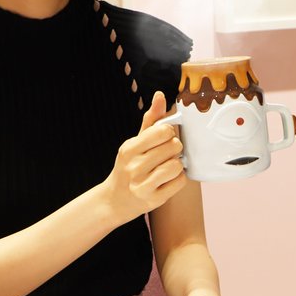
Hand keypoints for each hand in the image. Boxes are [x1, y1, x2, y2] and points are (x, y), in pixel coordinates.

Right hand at [101, 91, 185, 223]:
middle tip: (166, 155)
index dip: (169, 133)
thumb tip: (160, 96)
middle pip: (173, 147)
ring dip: (177, 165)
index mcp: (129, 149)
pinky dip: (178, 179)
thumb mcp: (135, 142)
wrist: (115, 200)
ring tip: (167, 167)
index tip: (164, 139)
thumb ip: (150, 120)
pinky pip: (179, 182)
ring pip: (177, 165)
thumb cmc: (130, 166)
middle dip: (175, 149)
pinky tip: (169, 179)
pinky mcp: (154, 200)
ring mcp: (143, 185)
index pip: (163, 131)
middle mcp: (134, 166)